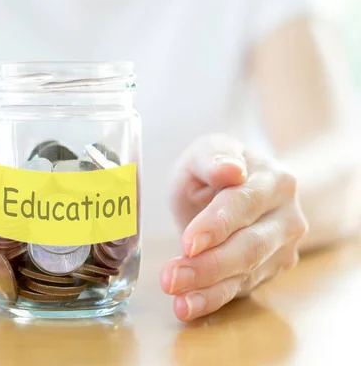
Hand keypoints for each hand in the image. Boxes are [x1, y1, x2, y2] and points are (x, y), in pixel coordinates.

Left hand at [162, 134, 307, 320]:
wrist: (237, 187)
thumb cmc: (215, 169)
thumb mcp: (206, 152)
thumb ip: (213, 157)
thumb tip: (231, 170)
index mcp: (273, 180)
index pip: (244, 204)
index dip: (216, 225)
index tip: (189, 242)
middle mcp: (287, 216)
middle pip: (249, 246)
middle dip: (208, 265)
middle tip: (171, 278)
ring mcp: (283, 247)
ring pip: (246, 273)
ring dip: (207, 288)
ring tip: (176, 297)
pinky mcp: (270, 271)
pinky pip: (240, 289)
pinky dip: (211, 300)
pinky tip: (186, 306)